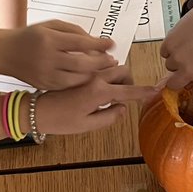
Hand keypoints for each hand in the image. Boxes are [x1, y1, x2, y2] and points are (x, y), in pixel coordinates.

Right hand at [1, 21, 116, 89]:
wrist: (6, 53)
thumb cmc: (32, 36)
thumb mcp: (51, 25)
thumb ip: (74, 32)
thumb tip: (97, 43)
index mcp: (50, 39)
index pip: (80, 42)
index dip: (99, 44)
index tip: (111, 44)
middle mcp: (48, 58)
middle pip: (82, 63)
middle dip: (101, 63)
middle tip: (112, 60)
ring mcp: (46, 74)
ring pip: (77, 78)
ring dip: (94, 75)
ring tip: (103, 69)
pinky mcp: (45, 85)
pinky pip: (69, 86)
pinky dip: (82, 83)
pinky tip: (89, 77)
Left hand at [33, 65, 159, 135]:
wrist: (36, 110)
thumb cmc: (61, 121)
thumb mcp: (87, 125)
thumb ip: (109, 117)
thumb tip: (122, 108)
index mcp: (99, 92)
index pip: (129, 90)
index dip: (143, 92)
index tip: (156, 91)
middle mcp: (95, 78)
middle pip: (123, 71)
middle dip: (128, 81)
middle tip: (123, 97)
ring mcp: (87, 72)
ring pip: (112, 66)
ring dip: (117, 77)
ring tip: (109, 93)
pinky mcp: (80, 71)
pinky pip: (100, 67)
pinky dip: (106, 73)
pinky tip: (98, 87)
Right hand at [161, 0, 192, 104]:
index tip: (190, 108)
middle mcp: (189, 71)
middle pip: (173, 86)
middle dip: (176, 82)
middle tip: (181, 74)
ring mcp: (177, 57)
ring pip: (169, 66)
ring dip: (176, 61)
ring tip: (188, 48)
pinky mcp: (169, 43)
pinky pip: (165, 52)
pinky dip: (171, 48)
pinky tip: (182, 40)